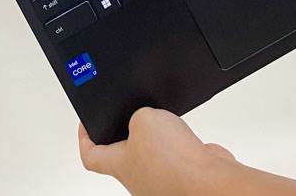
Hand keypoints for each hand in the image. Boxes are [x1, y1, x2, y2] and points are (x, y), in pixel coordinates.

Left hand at [78, 108, 234, 194]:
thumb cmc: (175, 160)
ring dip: (158, 138)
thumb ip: (138, 112)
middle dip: (128, 131)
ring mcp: (162, 181)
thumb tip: (146, 118)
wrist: (210, 182)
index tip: (86, 123)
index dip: (85, 137)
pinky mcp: (185, 178)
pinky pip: (178, 157)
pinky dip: (181, 145)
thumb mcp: (144, 117)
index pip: (91, 156)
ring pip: (153, 155)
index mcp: (120, 165)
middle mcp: (139, 178)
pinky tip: (187, 137)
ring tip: (166, 123)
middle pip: (123, 154)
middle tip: (131, 114)